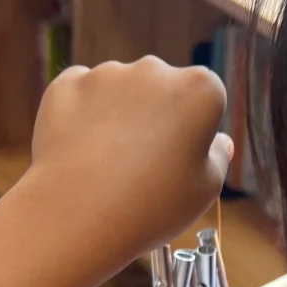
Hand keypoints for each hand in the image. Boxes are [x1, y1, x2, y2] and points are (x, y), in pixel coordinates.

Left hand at [23, 57, 232, 275]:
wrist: (76, 216)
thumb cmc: (151, 206)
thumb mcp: (205, 190)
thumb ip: (217, 157)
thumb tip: (219, 142)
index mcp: (199, 90)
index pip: (207, 96)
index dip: (197, 127)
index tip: (183, 156)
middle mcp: (154, 70)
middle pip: (162, 88)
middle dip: (157, 115)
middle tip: (146, 163)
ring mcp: (106, 74)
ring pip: (120, 90)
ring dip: (120, 115)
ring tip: (109, 164)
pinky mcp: (66, 85)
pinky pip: (82, 95)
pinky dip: (83, 116)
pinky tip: (83, 153)